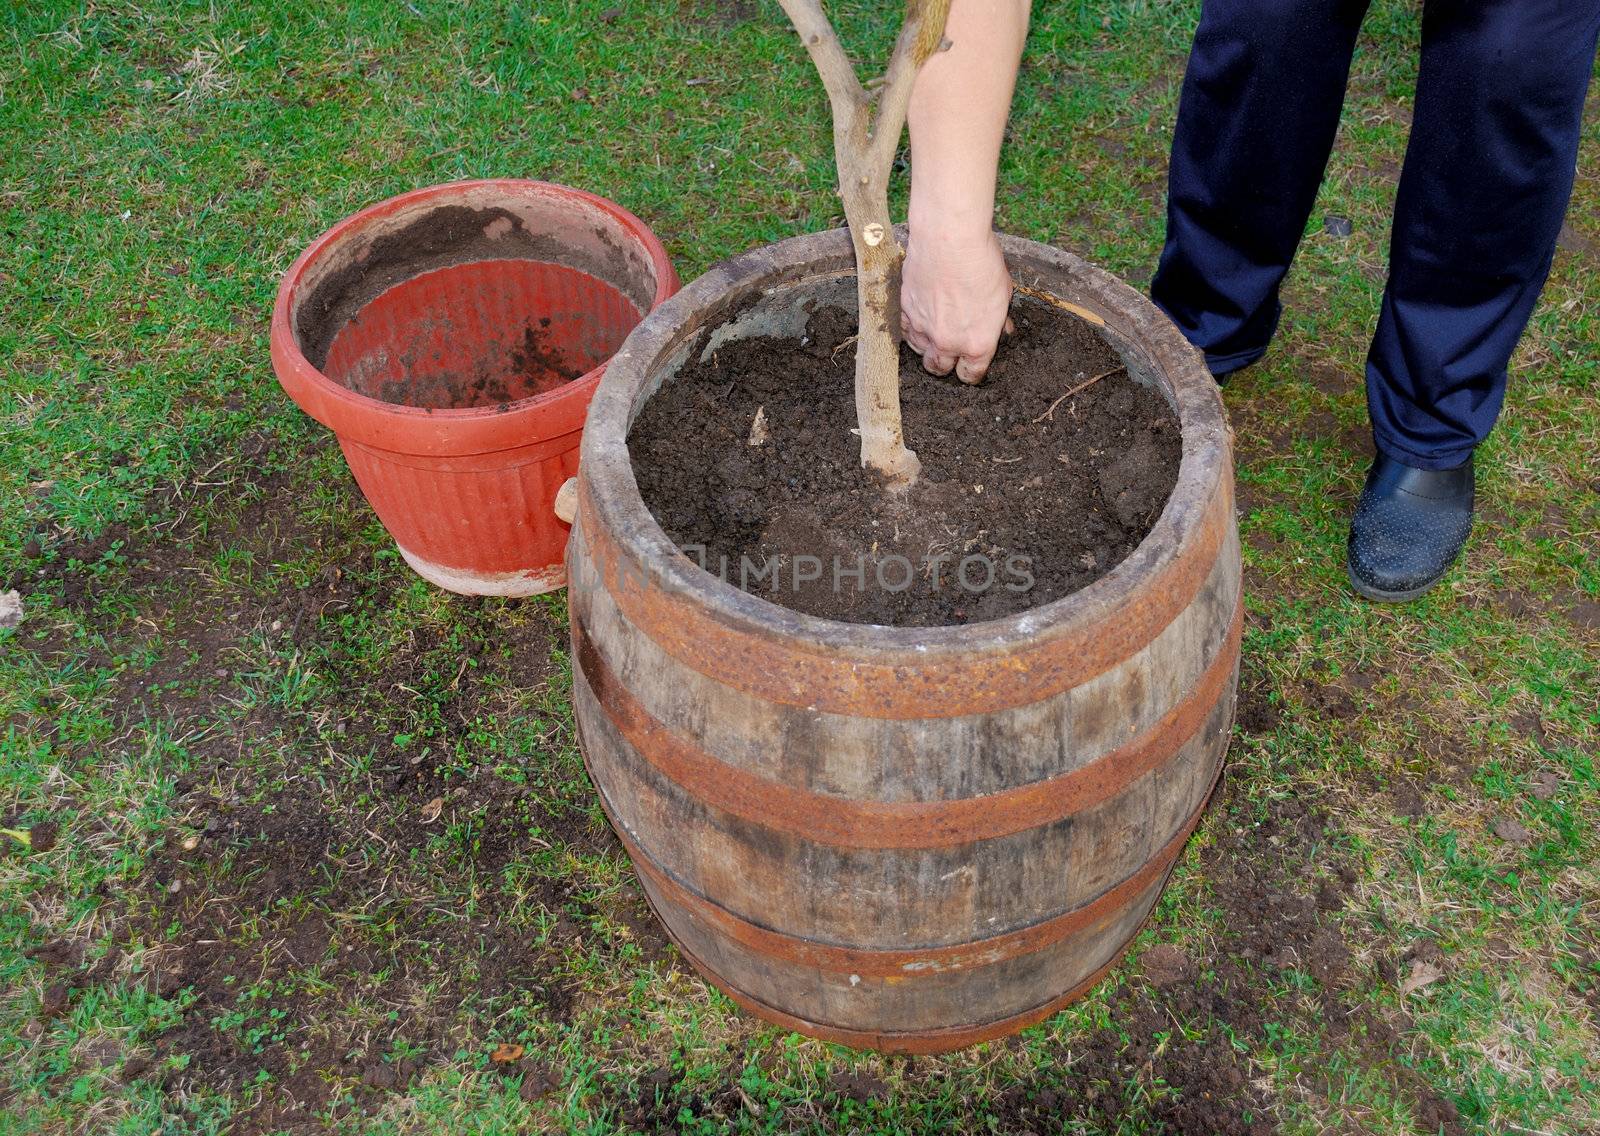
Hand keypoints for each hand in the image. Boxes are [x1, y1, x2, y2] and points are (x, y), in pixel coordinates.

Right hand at [901, 228, 1012, 384]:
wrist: (949, 239)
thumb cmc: (981, 261)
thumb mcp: (1003, 292)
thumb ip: (999, 318)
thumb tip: (1002, 329)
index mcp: (977, 343)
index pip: (970, 374)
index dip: (971, 371)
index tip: (970, 364)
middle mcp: (948, 342)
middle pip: (940, 369)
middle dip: (946, 364)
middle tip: (950, 351)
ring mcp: (923, 329)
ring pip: (920, 352)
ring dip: (927, 347)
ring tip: (934, 333)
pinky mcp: (905, 311)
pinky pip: (906, 331)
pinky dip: (912, 330)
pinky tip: (920, 319)